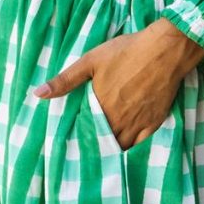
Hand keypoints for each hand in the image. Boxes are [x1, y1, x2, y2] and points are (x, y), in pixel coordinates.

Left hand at [31, 18, 203, 149]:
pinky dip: (132, 150)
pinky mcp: (155, 122)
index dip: (78, 138)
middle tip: (84, 152)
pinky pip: (141, 145)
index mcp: (101, 106)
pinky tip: (125, 151)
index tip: (70, 144)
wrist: (165, 49)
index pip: (85, 131)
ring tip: (101, 154)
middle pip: (102, 141)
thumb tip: (38, 94)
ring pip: (120, 145)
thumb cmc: (127, 51)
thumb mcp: (91, 60)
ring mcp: (138, 123)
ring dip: (110, 149)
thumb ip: (65, 80)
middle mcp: (118, 119)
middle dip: (93, 146)